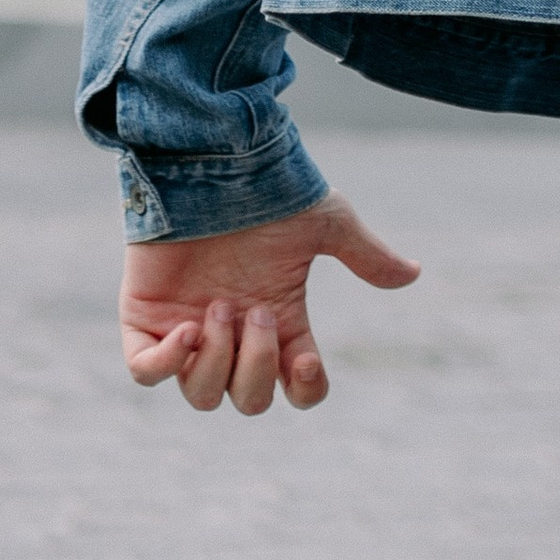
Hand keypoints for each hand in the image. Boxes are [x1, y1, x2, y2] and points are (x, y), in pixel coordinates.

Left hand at [118, 193, 419, 416]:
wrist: (215, 160)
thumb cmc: (271, 191)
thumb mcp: (326, 224)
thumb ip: (366, 255)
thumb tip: (413, 273)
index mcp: (281, 321)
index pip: (297, 386)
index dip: (304, 389)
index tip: (307, 361)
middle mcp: (237, 335)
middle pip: (249, 400)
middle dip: (257, 366)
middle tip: (259, 311)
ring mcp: (189, 331)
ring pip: (201, 395)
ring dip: (215, 360)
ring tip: (217, 307)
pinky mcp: (146, 320)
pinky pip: (145, 372)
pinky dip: (164, 364)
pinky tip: (186, 328)